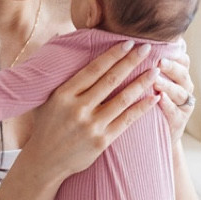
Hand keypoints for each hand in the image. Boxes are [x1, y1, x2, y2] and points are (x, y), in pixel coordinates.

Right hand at [21, 41, 158, 185]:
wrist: (44, 162)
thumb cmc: (47, 127)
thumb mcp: (45, 99)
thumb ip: (57, 72)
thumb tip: (59, 37)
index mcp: (63, 95)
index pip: (93, 69)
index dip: (112, 55)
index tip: (128, 43)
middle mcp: (77, 108)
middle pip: (110, 80)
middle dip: (131, 62)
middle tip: (147, 48)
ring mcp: (91, 126)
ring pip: (122, 99)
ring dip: (141, 83)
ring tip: (155, 70)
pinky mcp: (101, 141)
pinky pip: (126, 120)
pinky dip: (141, 108)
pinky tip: (153, 97)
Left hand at [152, 49, 196, 145]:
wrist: (154, 132)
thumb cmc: (148, 98)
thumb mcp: (150, 78)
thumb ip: (149, 60)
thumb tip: (136, 38)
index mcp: (178, 74)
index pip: (182, 58)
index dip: (175, 51)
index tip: (163, 44)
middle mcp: (184, 87)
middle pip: (183, 73)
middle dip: (172, 67)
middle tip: (159, 61)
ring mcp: (183, 104)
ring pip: (180, 92)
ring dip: (168, 85)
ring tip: (156, 81)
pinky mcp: (179, 121)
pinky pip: (175, 112)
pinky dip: (168, 105)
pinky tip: (159, 99)